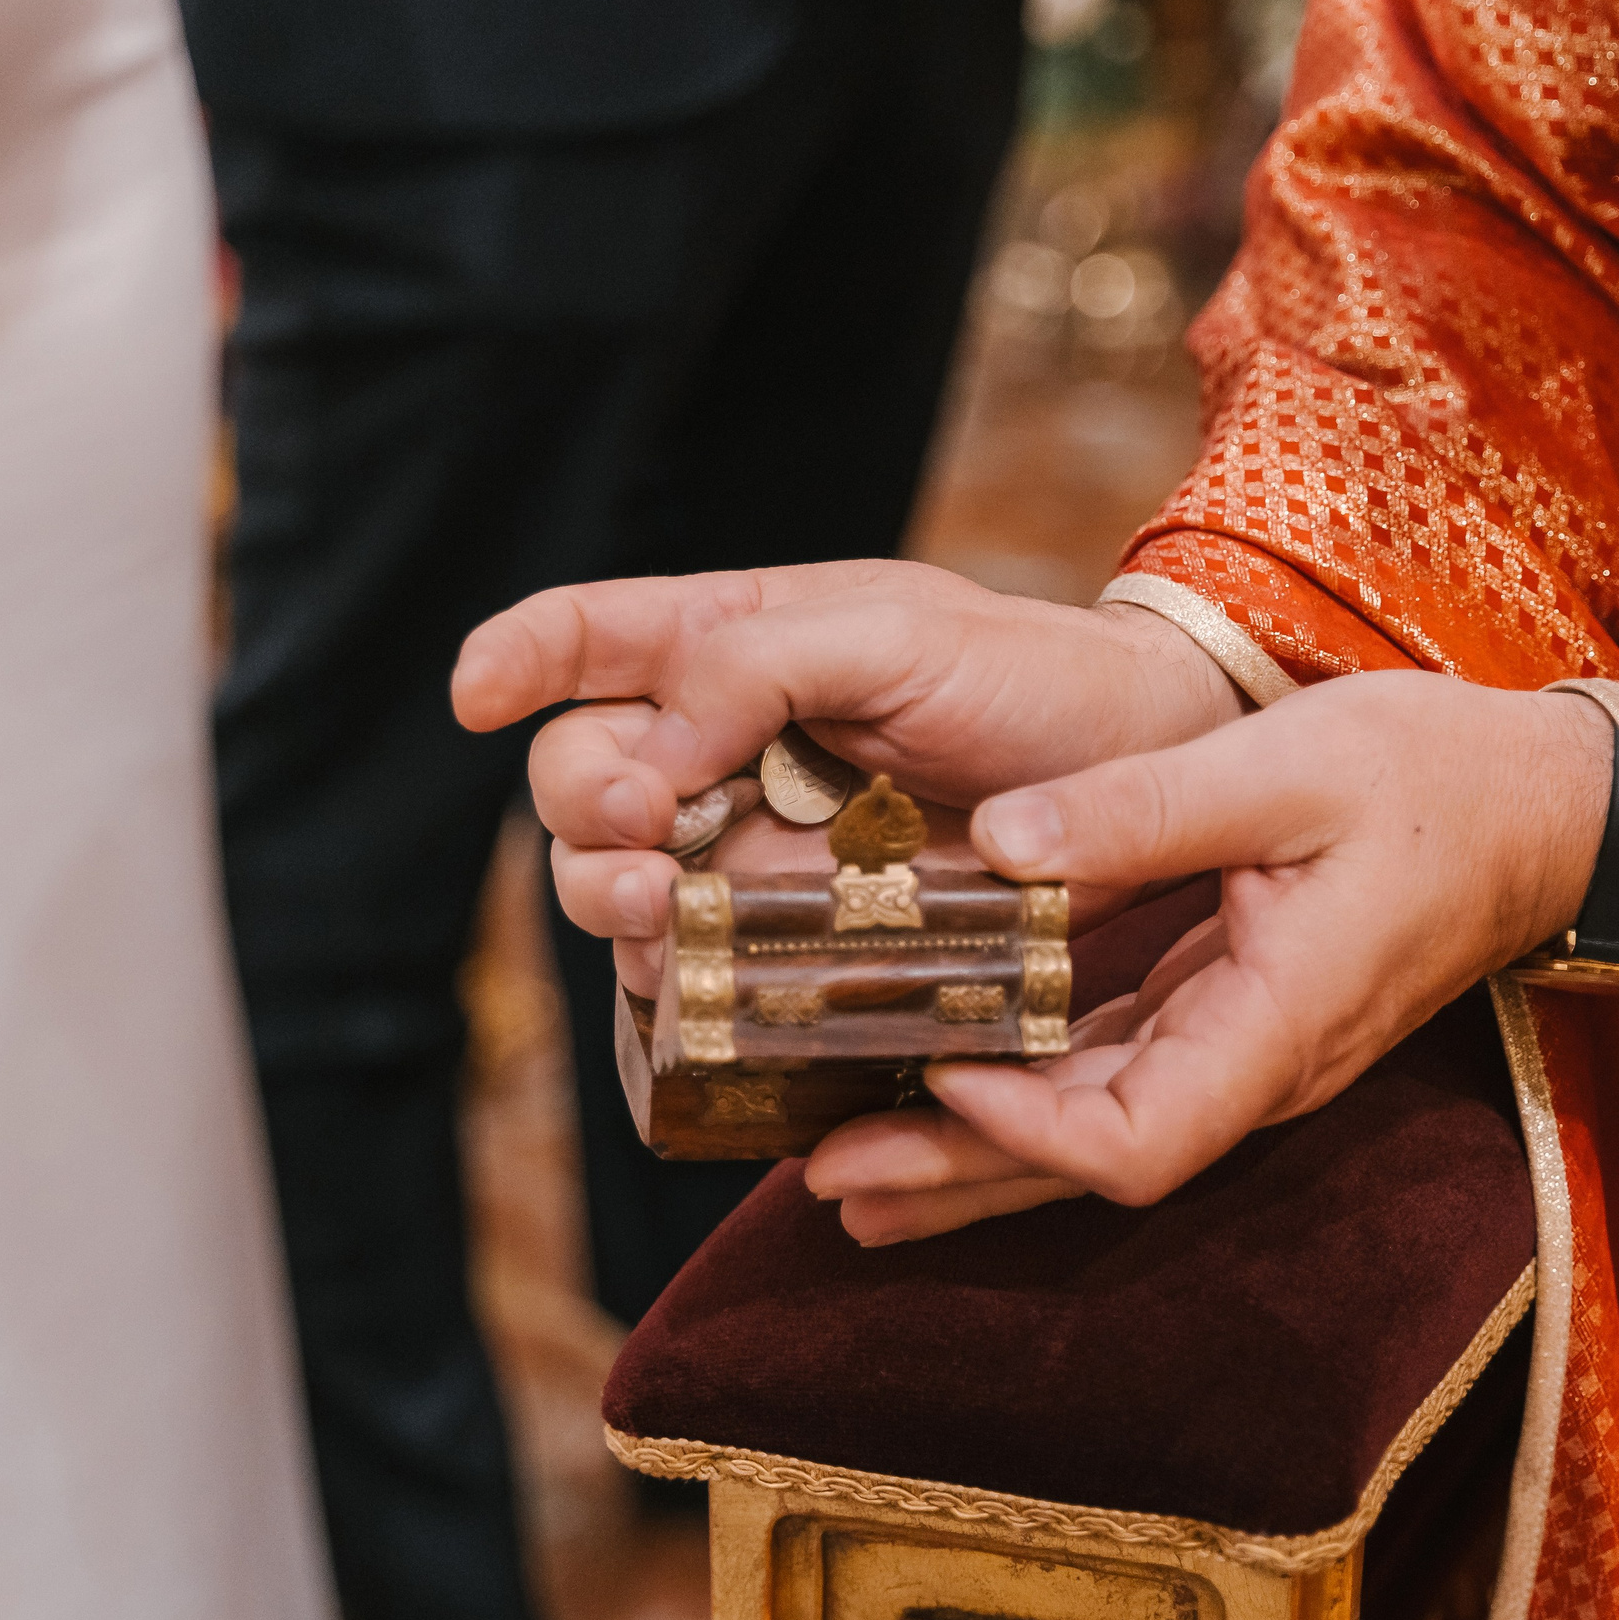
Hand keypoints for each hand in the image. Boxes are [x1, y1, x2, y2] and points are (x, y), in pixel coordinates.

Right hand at [450, 560, 1243, 990]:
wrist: (1145, 775)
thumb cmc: (1027, 677)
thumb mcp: (893, 633)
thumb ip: (754, 663)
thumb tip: (648, 749)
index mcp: (737, 647)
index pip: (590, 640)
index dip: (518, 661)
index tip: (473, 693)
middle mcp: (726, 754)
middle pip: (581, 781)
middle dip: (581, 804)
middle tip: (646, 821)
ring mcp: (757, 856)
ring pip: (620, 889)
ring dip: (611, 899)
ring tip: (668, 906)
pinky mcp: (799, 949)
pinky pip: (699, 979)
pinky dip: (674, 987)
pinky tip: (694, 982)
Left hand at [803, 672, 1612, 1243]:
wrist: (1541, 808)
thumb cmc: (1434, 779)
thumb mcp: (1286, 766)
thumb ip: (1143, 808)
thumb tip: (997, 840)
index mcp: (1278, 1024)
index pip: (1141, 1142)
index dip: (1027, 1130)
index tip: (937, 1073)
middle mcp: (1258, 1068)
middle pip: (1091, 1161)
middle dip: (957, 1169)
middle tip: (822, 1175)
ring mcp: (1247, 1054)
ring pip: (1095, 1132)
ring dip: (974, 1152)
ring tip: (845, 1171)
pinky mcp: (1235, 1022)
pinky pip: (1115, 1081)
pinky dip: (1025, 1095)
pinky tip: (946, 1089)